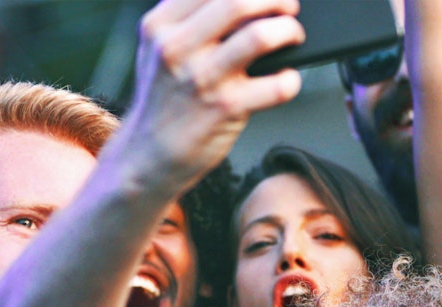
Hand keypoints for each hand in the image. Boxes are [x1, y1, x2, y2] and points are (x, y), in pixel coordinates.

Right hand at [121, 0, 304, 185]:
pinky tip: (287, 79)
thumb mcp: (157, 48)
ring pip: (260, 36)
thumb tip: (240, 0)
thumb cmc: (163, 99)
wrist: (148, 155)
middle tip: (289, 7)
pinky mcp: (226, 108)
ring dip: (289, 30)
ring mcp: (202, 78)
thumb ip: (185, 17)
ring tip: (293, 36)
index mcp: (161, 25)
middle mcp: (178, 47)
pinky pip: (276, 85)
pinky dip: (291, 79)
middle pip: (238, 1)